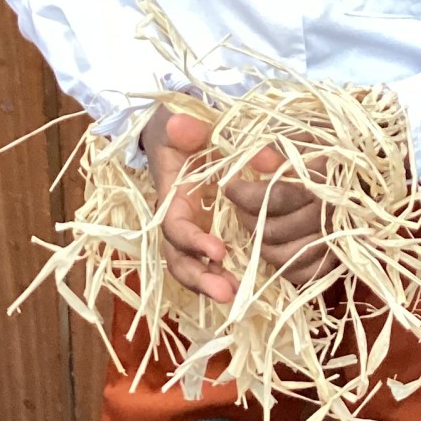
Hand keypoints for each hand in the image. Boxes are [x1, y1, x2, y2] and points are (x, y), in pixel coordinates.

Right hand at [141, 105, 236, 303]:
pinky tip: (249, 286)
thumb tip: (186, 126)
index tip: (218, 251)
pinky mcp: (212, 232)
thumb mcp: (185, 123)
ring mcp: (195, 230)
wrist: (180, 132)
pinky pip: (214, 262)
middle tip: (226, 292)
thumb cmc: (183, 129)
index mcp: (171, 198)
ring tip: (236, 297)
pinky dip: (227, 274)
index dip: (192, 242)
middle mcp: (180, 221)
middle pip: (179, 260)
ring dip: (211, 284)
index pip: (175, 228)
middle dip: (199, 279)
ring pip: (193, 267)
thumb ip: (190, 126)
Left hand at [226, 145, 330, 287]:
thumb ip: (280, 148)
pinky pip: (304, 274)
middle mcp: (331, 216)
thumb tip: (254, 160)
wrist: (374, 168)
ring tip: (256, 223)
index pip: (275, 197)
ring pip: (284, 257)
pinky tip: (277, 245)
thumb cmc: (338, 147)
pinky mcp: (339, 259)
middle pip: (273, 231)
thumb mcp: (309, 136)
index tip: (230, 185)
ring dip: (261, 244)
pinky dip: (285, 265)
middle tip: (240, 204)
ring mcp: (336, 241)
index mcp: (325, 183)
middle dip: (247, 218)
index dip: (244, 194)